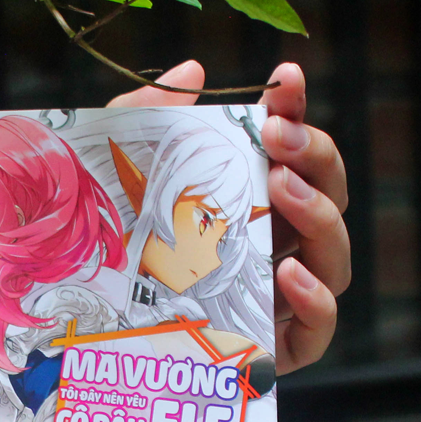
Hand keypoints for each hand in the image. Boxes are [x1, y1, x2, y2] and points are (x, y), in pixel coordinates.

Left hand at [108, 60, 348, 374]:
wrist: (86, 337)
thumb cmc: (110, 253)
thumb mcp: (119, 181)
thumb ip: (148, 122)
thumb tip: (193, 71)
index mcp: (250, 202)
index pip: (293, 149)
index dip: (295, 110)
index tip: (283, 79)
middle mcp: (275, 246)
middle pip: (329, 195)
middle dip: (315, 156)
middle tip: (277, 138)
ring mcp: (280, 299)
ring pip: (334, 255)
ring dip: (319, 215)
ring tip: (281, 189)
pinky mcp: (275, 350)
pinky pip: (319, 331)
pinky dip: (318, 299)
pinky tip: (290, 272)